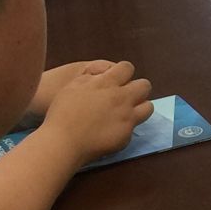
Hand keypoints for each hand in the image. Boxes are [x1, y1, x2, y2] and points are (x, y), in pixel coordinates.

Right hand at [34, 61, 152, 162]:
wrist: (63, 142)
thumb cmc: (62, 113)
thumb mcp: (73, 85)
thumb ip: (92, 78)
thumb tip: (104, 76)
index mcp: (107, 83)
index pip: (128, 68)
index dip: (123, 72)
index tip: (117, 78)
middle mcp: (121, 98)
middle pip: (144, 86)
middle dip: (137, 88)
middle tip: (125, 95)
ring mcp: (126, 118)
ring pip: (148, 107)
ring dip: (139, 107)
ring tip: (126, 112)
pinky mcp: (126, 136)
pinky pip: (134, 127)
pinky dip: (126, 127)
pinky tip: (113, 130)